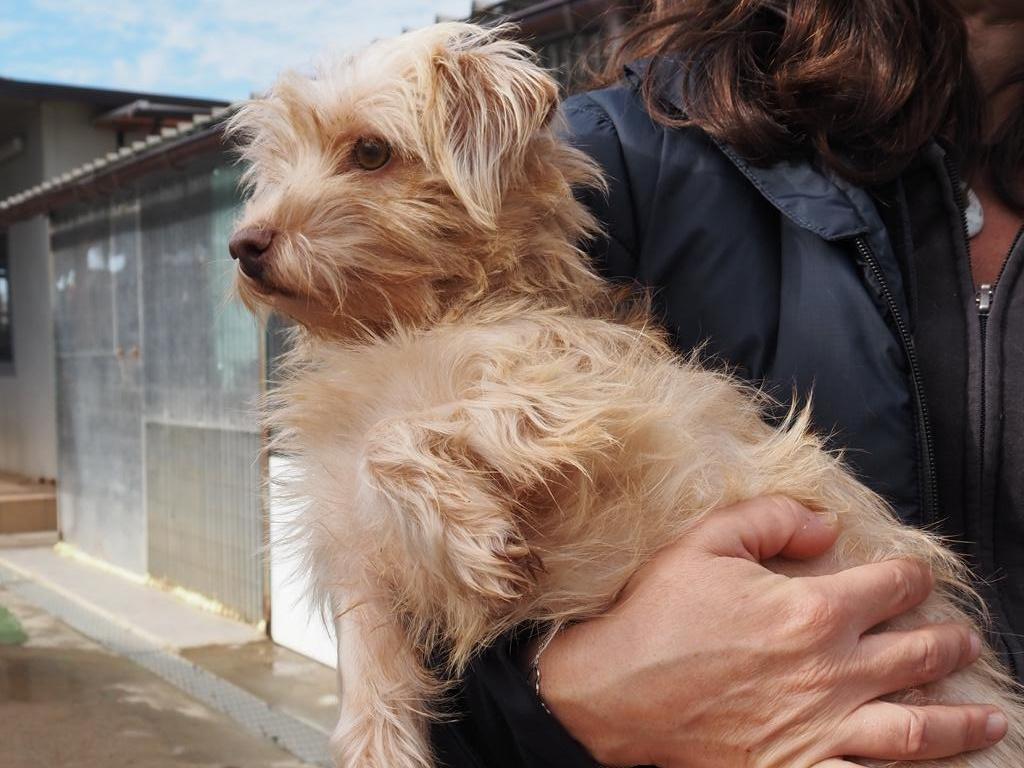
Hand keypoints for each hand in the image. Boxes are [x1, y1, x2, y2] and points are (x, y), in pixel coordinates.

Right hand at [537, 496, 1007, 767]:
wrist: (613, 691)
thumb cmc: (657, 614)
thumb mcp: (705, 541)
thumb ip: (773, 519)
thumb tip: (826, 525)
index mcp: (811, 611)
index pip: (888, 588)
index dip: (911, 578)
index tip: (917, 576)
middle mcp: (831, 672)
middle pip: (914, 656)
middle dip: (947, 644)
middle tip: (964, 640)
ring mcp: (821, 730)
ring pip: (916, 729)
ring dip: (960, 722)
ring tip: (988, 717)